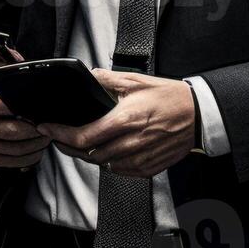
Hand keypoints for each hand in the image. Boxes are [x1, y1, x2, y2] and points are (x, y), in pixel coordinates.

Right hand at [0, 82, 47, 168]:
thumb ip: (13, 87)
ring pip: (13, 148)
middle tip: (48, 126)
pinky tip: (38, 149)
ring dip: (35, 144)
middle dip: (33, 130)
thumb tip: (38, 94)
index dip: (16, 107)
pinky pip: (11, 162)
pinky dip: (29, 157)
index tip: (36, 108)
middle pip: (8, 130)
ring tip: (47, 137)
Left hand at [40, 69, 196, 179]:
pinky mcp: (148, 168)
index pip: (83, 136)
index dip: (60, 135)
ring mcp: (140, 158)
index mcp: (124, 121)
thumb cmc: (171, 98)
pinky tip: (110, 151)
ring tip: (85, 144)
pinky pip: (121, 171)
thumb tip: (88, 76)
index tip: (48, 129)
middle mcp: (130, 143)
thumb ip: (107, 79)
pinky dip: (111, 163)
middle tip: (62, 138)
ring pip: (103, 165)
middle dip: (71, 147)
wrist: (199, 115)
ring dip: (91, 155)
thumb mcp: (137, 81)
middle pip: (88, 154)